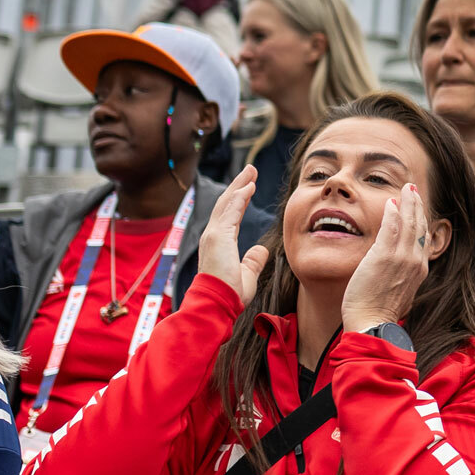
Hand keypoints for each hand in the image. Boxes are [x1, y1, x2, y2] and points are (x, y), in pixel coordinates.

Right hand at [196, 165, 270, 304]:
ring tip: (250, 172)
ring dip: (239, 186)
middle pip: (226, 204)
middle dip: (238, 186)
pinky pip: (229, 212)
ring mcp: (213, 235)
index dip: (240, 199)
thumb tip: (260, 250)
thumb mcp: (247, 274)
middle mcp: (213, 236)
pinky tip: (248, 187)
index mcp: (220, 243)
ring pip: (226, 203)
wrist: (218, 303)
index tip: (249, 186)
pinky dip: (239, 198)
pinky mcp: (217, 236)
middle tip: (250, 171)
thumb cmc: (230, 293)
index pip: (231, 215)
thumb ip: (253, 261)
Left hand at [342, 183, 431, 332]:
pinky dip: (393, 213)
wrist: (372, 323)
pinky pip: (392, 228)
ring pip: (409, 223)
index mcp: (419, 270)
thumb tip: (394, 271)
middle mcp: (415, 262)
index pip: (423, 238)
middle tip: (413, 190)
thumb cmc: (379, 313)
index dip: (420, 220)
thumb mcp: (398, 293)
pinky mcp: (385, 256)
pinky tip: (391, 202)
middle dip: (418, 205)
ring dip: (409, 203)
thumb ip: (399, 277)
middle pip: (420, 226)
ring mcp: (402, 258)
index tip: (416, 208)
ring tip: (407, 189)